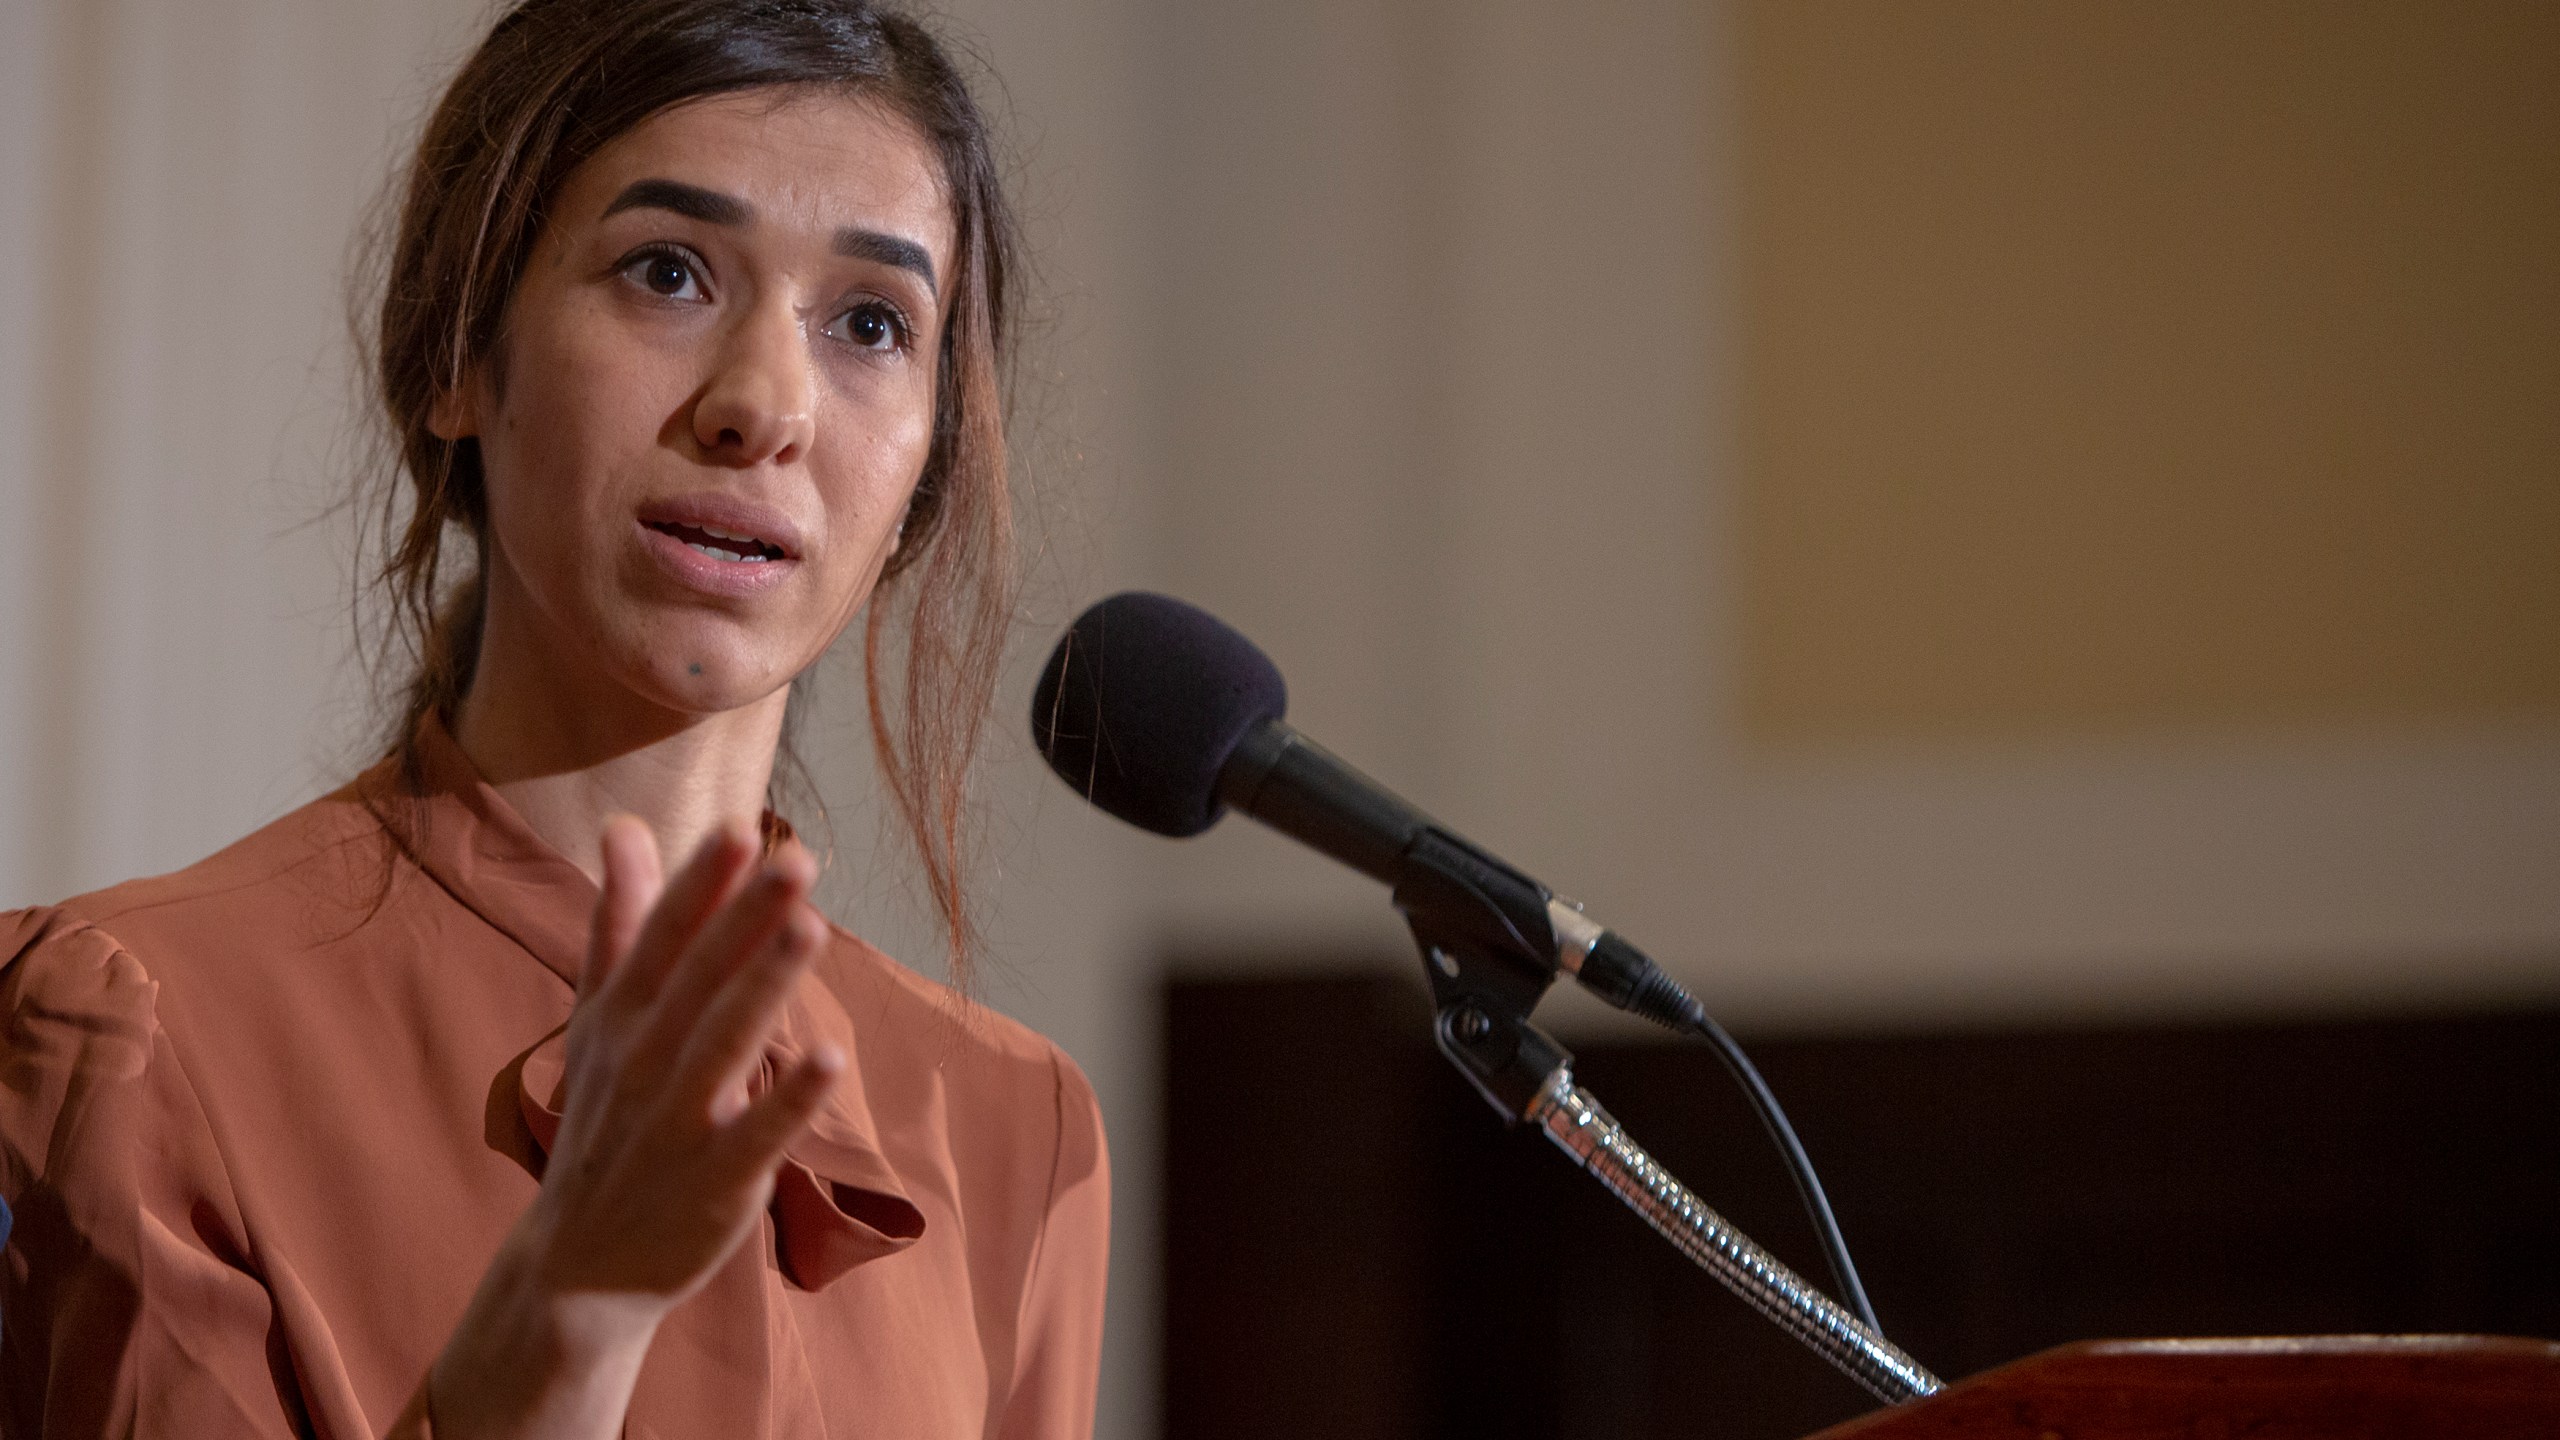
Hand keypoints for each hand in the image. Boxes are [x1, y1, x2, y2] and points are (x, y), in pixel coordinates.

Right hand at [430, 817, 840, 1438]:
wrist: (579, 1264)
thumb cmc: (607, 1119)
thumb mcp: (602, 1018)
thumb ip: (620, 922)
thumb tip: (624, 825)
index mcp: (622, 1016)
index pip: (662, 938)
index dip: (700, 885)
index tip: (740, 827)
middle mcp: (647, 1060)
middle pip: (698, 979)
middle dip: (743, 919)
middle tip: (795, 860)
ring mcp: (679, 1122)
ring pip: (725, 1043)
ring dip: (765, 987)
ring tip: (811, 928)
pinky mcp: (717, 1181)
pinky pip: (757, 1136)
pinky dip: (788, 1100)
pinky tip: (830, 1059)